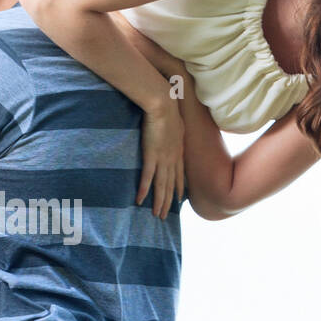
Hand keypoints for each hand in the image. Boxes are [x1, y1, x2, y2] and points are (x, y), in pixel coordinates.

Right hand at [136, 102, 185, 218]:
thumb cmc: (168, 107)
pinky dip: (144, 190)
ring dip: (159, 202)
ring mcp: (163, 159)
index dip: (179, 188)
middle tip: (164, 216)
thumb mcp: (177, 122)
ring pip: (161, 186)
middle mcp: (173, 158)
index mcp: (179, 151)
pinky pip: (147, 178)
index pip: (180, 174)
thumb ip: (175, 132)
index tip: (178, 199)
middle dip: (168, 202)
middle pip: (171, 185)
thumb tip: (175, 131)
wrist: (163, 104)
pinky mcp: (151, 156)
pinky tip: (140, 201)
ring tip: (156, 215)